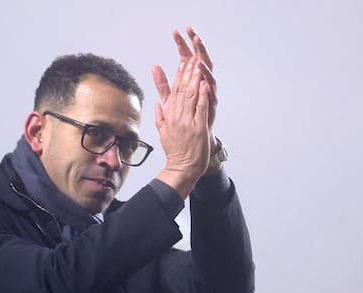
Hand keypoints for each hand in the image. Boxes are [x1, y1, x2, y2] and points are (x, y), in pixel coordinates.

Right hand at [152, 27, 218, 196]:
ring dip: (194, 78)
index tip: (184, 61)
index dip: (179, 75)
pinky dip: (202, 95)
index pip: (174, 90)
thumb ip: (161, 112)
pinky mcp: (197, 127)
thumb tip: (158, 101)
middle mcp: (177, 115)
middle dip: (188, 71)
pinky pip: (200, 108)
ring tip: (198, 63)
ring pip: (190, 95)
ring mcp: (187, 121)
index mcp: (169, 114)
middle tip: (192, 55)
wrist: (182, 166)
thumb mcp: (163, 128)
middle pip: (182, 89)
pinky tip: (204, 84)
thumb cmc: (174, 149)